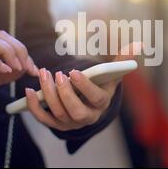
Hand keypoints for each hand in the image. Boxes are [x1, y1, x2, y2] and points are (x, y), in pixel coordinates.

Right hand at [0, 30, 37, 99]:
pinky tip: (5, 71)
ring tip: (16, 68)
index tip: (33, 70)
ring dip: (8, 51)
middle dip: (18, 49)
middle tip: (26, 67)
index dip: (24, 53)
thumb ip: (13, 72)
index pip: (10, 41)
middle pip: (1, 35)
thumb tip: (31, 68)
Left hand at [25, 42, 141, 130]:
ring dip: (48, 95)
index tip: (73, 71)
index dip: (84, 87)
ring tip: (44, 74)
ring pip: (59, 114)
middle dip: (65, 94)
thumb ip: (123, 59)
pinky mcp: (57, 124)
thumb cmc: (100, 83)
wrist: (88, 101)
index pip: (96, 99)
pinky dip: (35, 107)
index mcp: (102, 103)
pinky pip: (44, 120)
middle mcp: (88, 117)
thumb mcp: (111, 72)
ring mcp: (71, 123)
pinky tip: (29, 91)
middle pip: (76, 112)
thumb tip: (139, 44)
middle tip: (57, 75)